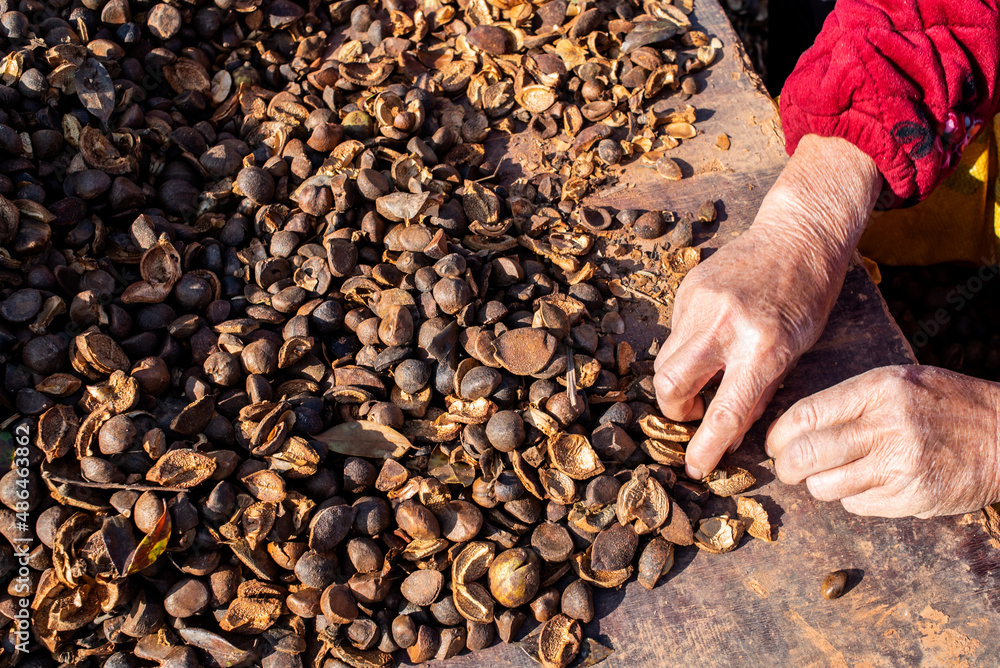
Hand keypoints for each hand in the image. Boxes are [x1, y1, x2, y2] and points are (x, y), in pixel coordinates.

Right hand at [654, 135, 881, 478]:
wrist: (798, 234)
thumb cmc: (808, 296)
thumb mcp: (796, 348)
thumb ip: (759, 387)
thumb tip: (730, 428)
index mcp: (763, 345)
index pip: (725, 411)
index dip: (706, 447)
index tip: (696, 467)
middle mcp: (726, 324)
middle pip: (670, 385)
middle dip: (674, 410)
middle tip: (694, 413)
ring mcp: (702, 303)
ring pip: (665, 360)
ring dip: (677, 381)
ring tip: (703, 378)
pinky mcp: (688, 288)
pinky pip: (675, 332)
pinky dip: (687, 346)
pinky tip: (711, 335)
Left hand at [767, 365, 999, 517]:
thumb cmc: (944, 405)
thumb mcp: (897, 383)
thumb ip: (850, 401)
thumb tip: (794, 427)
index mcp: (878, 390)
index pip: (806, 414)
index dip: (778, 434)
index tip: (773, 443)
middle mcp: (887, 426)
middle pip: (807, 454)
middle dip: (786, 466)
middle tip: (787, 468)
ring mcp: (900, 464)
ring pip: (825, 486)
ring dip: (818, 485)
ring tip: (829, 476)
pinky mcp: (912, 497)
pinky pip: (856, 505)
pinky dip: (851, 498)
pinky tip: (867, 484)